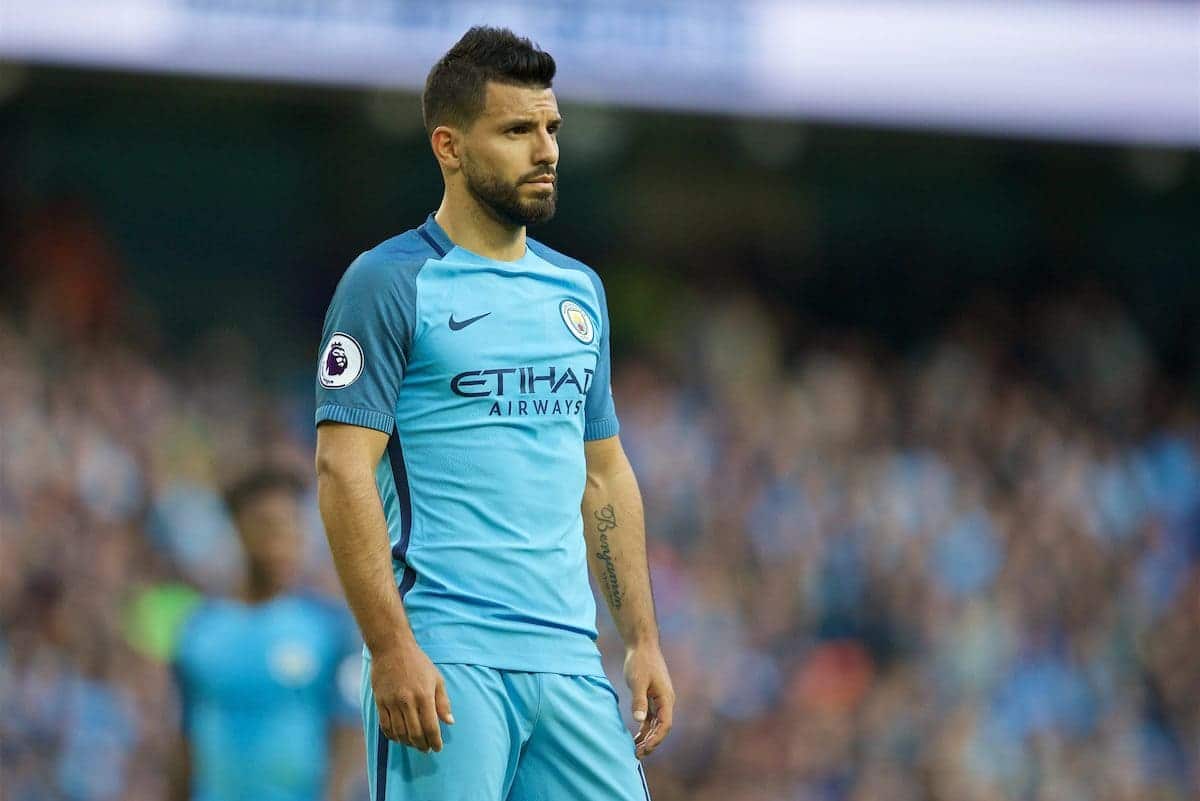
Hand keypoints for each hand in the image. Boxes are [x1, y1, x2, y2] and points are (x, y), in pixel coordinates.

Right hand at [370, 640, 453, 752]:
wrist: (392, 648)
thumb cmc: (418, 663)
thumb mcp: (436, 679)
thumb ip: (443, 702)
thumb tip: (449, 722)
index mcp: (424, 695)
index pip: (431, 726)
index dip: (435, 741)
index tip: (438, 747)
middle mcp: (407, 701)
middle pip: (415, 733)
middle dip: (422, 745)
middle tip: (427, 748)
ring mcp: (392, 702)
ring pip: (400, 733)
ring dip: (408, 743)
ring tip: (414, 744)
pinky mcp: (380, 702)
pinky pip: (385, 726)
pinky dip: (393, 736)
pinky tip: (399, 737)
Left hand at [624, 644, 674, 758]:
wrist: (642, 645)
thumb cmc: (640, 661)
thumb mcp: (637, 681)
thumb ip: (639, 701)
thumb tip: (639, 720)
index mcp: (666, 698)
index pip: (664, 725)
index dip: (655, 739)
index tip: (644, 749)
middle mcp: (666, 701)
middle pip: (662, 727)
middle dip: (651, 742)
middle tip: (638, 755)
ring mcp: (660, 699)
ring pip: (656, 724)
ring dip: (648, 736)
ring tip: (636, 750)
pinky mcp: (652, 696)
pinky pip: (651, 717)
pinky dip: (645, 727)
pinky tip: (636, 735)